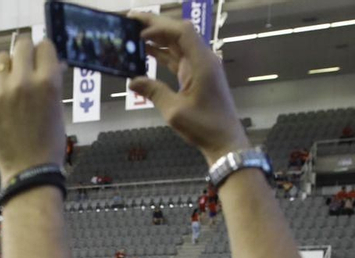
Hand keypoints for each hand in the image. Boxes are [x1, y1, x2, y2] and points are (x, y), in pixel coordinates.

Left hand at [0, 37, 66, 185]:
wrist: (29, 170)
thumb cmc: (49, 142)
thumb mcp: (59, 107)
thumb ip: (51, 80)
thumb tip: (49, 61)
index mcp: (48, 82)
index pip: (44, 45)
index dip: (43, 51)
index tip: (41, 58)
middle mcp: (24, 82)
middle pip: (21, 44)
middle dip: (25, 52)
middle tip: (26, 64)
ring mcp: (2, 92)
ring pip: (1, 59)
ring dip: (8, 65)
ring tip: (13, 81)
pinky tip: (3, 98)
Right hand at [126, 11, 250, 164]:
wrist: (224, 140)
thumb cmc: (203, 126)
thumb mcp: (175, 111)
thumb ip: (154, 92)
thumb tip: (132, 81)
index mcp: (201, 63)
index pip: (182, 32)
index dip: (160, 28)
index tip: (140, 33)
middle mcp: (203, 58)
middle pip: (179, 33)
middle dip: (156, 25)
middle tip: (131, 20)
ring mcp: (200, 66)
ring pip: (177, 44)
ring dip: (158, 37)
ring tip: (134, 33)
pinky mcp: (197, 74)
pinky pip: (178, 57)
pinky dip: (163, 53)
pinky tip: (146, 51)